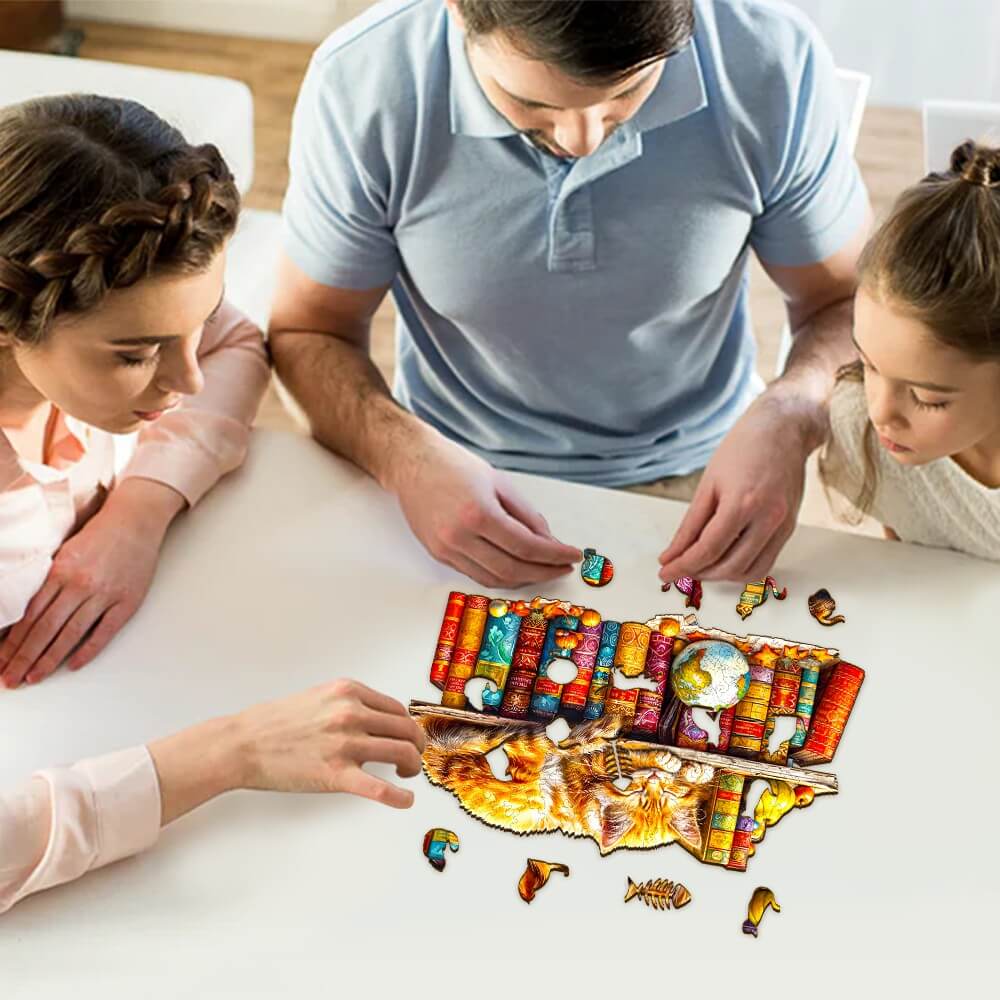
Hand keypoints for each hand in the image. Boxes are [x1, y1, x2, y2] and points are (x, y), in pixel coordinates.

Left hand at [0, 478, 183, 687]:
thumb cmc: (99, 535)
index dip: (13, 643)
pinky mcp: (127, 602)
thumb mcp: (64, 552)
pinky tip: (72, 665)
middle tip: (10, 679)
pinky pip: (104, 632)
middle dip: (24, 658)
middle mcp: (80, 585)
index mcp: (60, 571)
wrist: (135, 521)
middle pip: (45, 629)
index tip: (1, 661)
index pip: (30, 616)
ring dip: (49, 660)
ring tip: (33, 678)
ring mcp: (105, 595)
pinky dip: (88, 650)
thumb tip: (25, 613)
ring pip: (70, 634)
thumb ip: (48, 581)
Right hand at [149, 679, 426, 821]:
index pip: (396, 709)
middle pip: (405, 729)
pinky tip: (406, 800)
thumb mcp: (319, 697)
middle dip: (415, 745)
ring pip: (401, 752)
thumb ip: (349, 704)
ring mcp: (345, 744)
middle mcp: (351, 714)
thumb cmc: (275, 723)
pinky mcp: (336, 774)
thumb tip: (377, 719)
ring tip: (406, 773)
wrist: (243, 743)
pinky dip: (398, 797)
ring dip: (411, 765)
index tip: (406, 737)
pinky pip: (379, 788)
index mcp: (348, 692)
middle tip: (412, 757)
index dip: (406, 726)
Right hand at [384, 426, 580, 586]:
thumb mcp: (500, 483)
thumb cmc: (454, 466)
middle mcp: (459, 536)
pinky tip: (517, 569)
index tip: (573, 556)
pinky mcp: (439, 554)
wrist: (412, 464)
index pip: (527, 546)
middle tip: (562, 567)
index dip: (554, 555)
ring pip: (494, 579)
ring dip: (523, 579)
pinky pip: (476, 575)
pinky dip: (500, 576)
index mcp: (478, 513)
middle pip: (512, 569)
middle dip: (543, 572)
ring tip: (543, 570)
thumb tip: (549, 542)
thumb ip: (527, 516)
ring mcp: (446, 549)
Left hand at [658, 386, 824, 582]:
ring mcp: (783, 525)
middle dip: (700, 573)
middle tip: (679, 569)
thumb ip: (690, 524)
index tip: (665, 571)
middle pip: (729, 565)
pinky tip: (724, 560)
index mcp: (742, 503)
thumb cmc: (744, 448)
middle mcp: (768, 518)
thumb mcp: (708, 483)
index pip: (708, 549)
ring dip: (721, 576)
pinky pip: (766, 562)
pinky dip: (742, 569)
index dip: (683, 565)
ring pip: (750, 571)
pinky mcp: (789, 528)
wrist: (783, 429)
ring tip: (701, 567)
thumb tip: (672, 554)